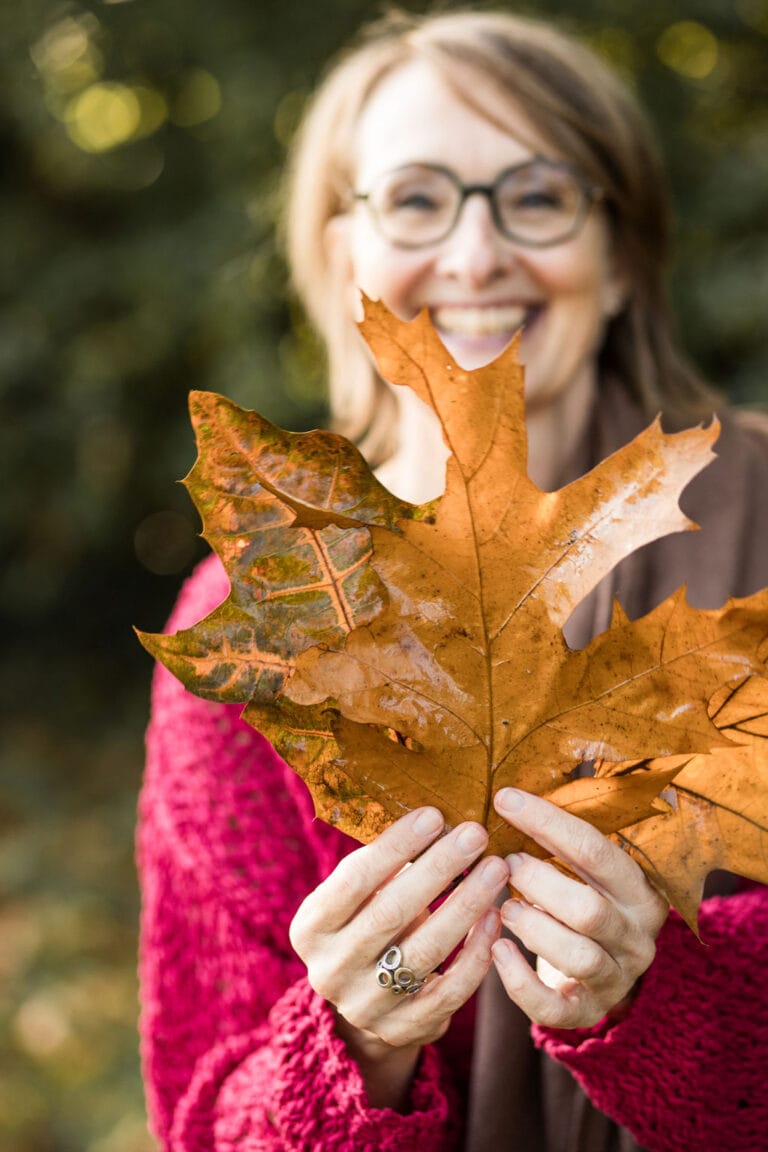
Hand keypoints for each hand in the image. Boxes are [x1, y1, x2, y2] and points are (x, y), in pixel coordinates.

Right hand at [289, 807, 508, 1103]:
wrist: (362, 1001)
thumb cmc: (366, 923)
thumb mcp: (356, 898)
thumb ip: (382, 866)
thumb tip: (434, 820)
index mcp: (311, 928)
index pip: (353, 880)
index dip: (395, 847)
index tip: (435, 815)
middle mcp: (331, 970)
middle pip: (391, 913)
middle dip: (439, 869)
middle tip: (476, 835)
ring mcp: (366, 1006)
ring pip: (426, 952)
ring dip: (467, 905)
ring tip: (496, 869)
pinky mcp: (404, 1030)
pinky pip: (450, 991)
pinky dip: (477, 952)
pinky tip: (496, 918)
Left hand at [491, 787, 668, 1029]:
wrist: (592, 968)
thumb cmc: (577, 899)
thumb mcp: (584, 868)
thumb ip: (560, 839)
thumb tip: (508, 791)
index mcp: (641, 891)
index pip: (596, 850)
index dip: (546, 822)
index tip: (504, 800)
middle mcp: (637, 938)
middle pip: (589, 910)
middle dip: (538, 882)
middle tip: (506, 864)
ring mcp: (616, 979)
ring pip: (577, 956)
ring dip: (532, 927)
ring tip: (503, 907)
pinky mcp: (586, 1012)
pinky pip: (554, 1008)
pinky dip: (518, 981)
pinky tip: (496, 950)